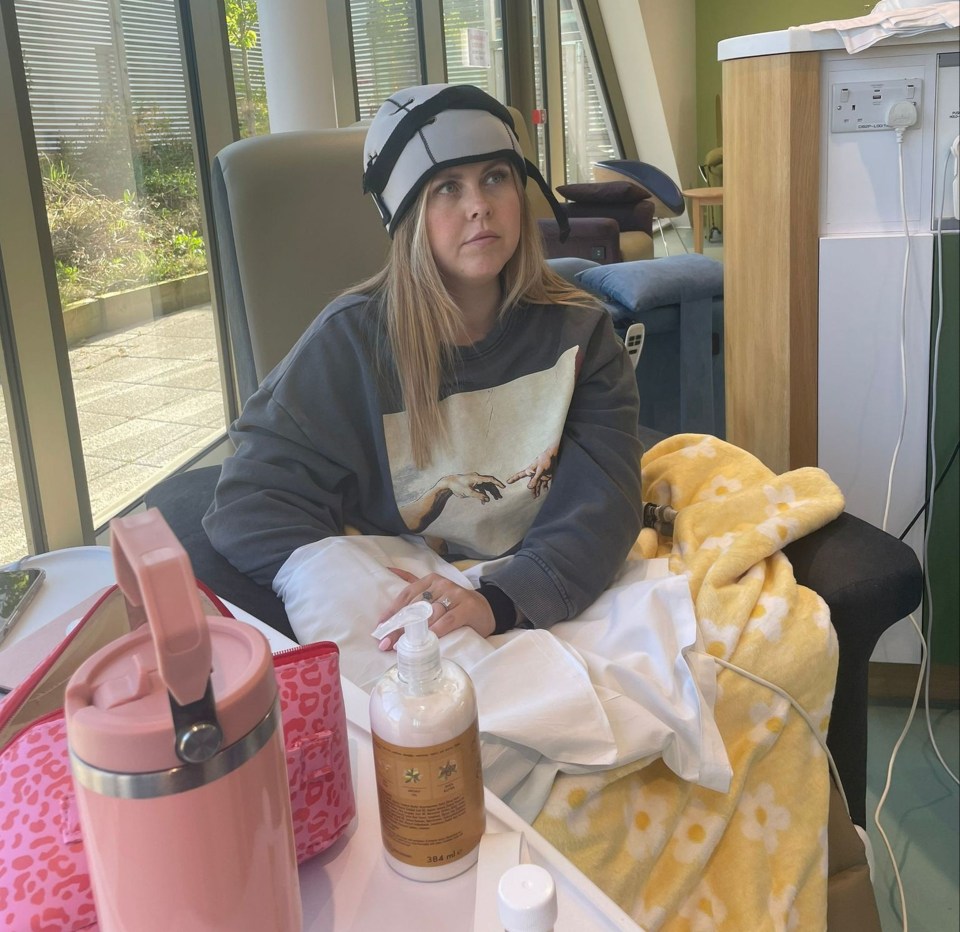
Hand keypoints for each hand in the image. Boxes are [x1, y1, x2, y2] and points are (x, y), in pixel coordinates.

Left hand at [376, 568, 494, 649]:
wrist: (487, 609)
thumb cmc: (455, 604)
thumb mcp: (435, 593)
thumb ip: (415, 588)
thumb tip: (390, 571)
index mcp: (431, 580)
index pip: (406, 594)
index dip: (392, 612)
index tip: (379, 627)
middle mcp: (442, 584)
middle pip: (415, 607)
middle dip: (398, 626)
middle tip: (385, 643)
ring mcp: (455, 595)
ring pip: (429, 614)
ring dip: (413, 632)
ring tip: (400, 646)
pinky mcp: (466, 608)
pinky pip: (447, 621)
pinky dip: (434, 632)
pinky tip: (425, 642)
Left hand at [444, 473, 504, 502]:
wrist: (448, 483)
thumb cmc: (457, 486)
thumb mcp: (468, 492)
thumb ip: (478, 496)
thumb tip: (488, 499)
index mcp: (477, 477)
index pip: (490, 479)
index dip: (497, 483)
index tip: (503, 487)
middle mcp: (477, 477)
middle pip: (489, 483)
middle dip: (495, 490)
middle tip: (499, 497)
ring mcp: (475, 480)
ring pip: (486, 486)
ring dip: (490, 493)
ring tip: (495, 499)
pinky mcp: (472, 484)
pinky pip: (480, 489)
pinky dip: (483, 494)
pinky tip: (484, 502)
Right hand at [507, 450, 554, 497]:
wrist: (553, 456)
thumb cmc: (545, 460)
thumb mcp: (540, 470)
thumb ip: (535, 479)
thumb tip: (529, 487)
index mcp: (530, 471)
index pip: (520, 475)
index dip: (514, 478)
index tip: (507, 482)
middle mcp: (534, 474)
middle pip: (531, 483)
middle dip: (532, 490)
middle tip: (533, 497)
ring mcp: (540, 475)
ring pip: (538, 484)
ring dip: (537, 490)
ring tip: (537, 496)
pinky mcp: (546, 475)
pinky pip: (545, 482)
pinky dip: (545, 486)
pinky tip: (545, 490)